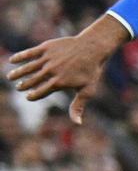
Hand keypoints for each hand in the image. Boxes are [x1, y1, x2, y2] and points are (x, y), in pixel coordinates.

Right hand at [5, 15, 128, 122]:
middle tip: (19, 87)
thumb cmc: (91, 70)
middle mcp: (51, 71)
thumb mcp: (87, 90)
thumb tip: (78, 123)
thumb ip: (78, 106)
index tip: (28, 96)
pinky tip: (11, 60)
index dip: (32, 96)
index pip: (39, 93)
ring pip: (27, 68)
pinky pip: (29, 53)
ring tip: (10, 77)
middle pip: (31, 81)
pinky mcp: (47, 47)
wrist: (94, 47)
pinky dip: (19, 57)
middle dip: (23, 85)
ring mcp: (48, 59)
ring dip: (17, 73)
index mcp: (59, 83)